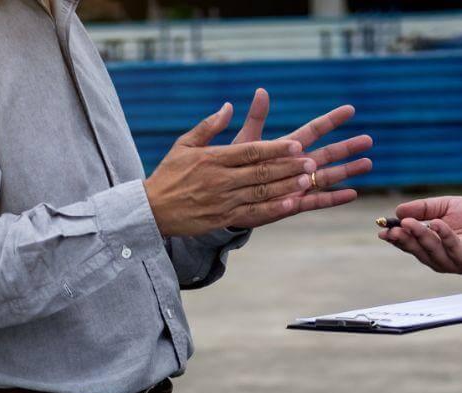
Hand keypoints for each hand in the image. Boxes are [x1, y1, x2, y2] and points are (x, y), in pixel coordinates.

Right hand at [147, 103, 314, 237]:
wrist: (151, 210)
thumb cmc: (168, 174)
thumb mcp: (184, 144)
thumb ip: (208, 126)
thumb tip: (228, 107)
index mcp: (213, 159)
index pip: (250, 151)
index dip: (275, 148)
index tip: (295, 145)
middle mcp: (220, 179)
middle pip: (261, 171)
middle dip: (288, 166)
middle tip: (310, 161)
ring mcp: (223, 200)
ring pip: (261, 192)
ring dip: (286, 186)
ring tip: (307, 179)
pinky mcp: (222, 217)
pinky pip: (252, 213)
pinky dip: (272, 208)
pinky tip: (290, 204)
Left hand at [220, 90, 374, 229]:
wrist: (226, 197)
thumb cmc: (234, 167)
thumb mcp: (245, 142)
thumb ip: (256, 119)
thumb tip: (261, 90)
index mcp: (288, 147)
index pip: (314, 130)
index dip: (331, 120)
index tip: (350, 109)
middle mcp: (297, 165)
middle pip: (328, 153)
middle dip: (347, 147)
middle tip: (368, 139)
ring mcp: (298, 184)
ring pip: (328, 176)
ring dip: (348, 170)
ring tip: (368, 163)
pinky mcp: (294, 204)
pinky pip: (317, 201)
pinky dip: (334, 198)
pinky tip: (353, 194)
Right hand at [379, 196, 461, 274]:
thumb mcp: (445, 206)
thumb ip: (423, 208)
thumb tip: (398, 211)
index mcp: (431, 246)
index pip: (409, 244)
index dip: (395, 238)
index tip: (382, 230)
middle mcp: (439, 258)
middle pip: (417, 251)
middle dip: (404, 239)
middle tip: (393, 229)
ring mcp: (453, 262)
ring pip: (432, 252)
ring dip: (420, 237)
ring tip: (410, 223)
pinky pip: (454, 249)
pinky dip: (444, 236)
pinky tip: (436, 224)